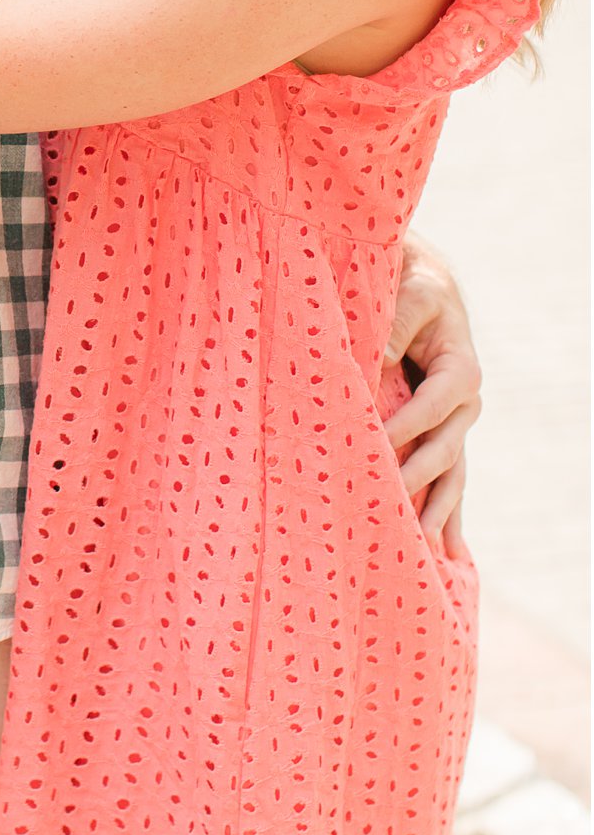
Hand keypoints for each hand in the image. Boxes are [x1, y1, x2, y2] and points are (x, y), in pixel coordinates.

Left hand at [380, 233, 481, 559]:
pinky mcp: (441, 434)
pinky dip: (446, 512)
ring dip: (440, 511)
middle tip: (392, 511)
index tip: (374, 447)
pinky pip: (447, 477)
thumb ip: (393, 330)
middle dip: (418, 482)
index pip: (429, 409)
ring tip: (430, 550)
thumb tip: (371, 362)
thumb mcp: (408, 298)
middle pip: (443, 451)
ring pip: (451, 474)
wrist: (423, 283)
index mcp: (459, 371)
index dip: (403, 428)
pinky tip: (448, 551)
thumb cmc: (412, 286)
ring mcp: (455, 424)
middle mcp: (464, 403)